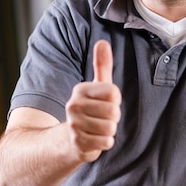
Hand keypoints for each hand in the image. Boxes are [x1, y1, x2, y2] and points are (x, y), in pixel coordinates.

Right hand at [65, 40, 121, 161]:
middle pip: (113, 112)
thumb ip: (102, 65)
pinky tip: (95, 139)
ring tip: (98, 128)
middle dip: (113, 117)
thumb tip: (103, 42)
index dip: (115, 100)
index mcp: (80, 90)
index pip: (114, 93)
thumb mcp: (97, 86)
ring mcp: (74, 124)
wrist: (69, 138)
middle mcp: (73, 105)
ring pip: (110, 128)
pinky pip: (106, 142)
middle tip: (102, 117)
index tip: (106, 102)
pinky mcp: (77, 143)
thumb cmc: (90, 109)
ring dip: (109, 131)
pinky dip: (104, 143)